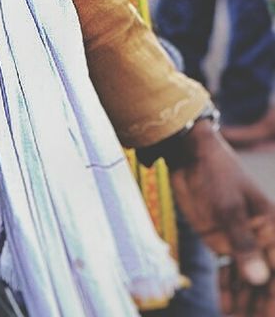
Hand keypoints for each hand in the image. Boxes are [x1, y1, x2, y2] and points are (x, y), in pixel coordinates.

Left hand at [169, 121, 274, 314]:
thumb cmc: (216, 174)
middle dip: (259, 306)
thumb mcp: (229, 208)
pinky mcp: (222, 242)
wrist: (189, 154)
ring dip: (244, 304)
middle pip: (265, 282)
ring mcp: (241, 243)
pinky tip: (226, 309)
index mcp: (273, 230)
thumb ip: (243, 243)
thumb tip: (258, 278)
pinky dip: (228, 291)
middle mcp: (261, 240)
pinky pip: (228, 273)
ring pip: (247, 281)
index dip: (274, 300)